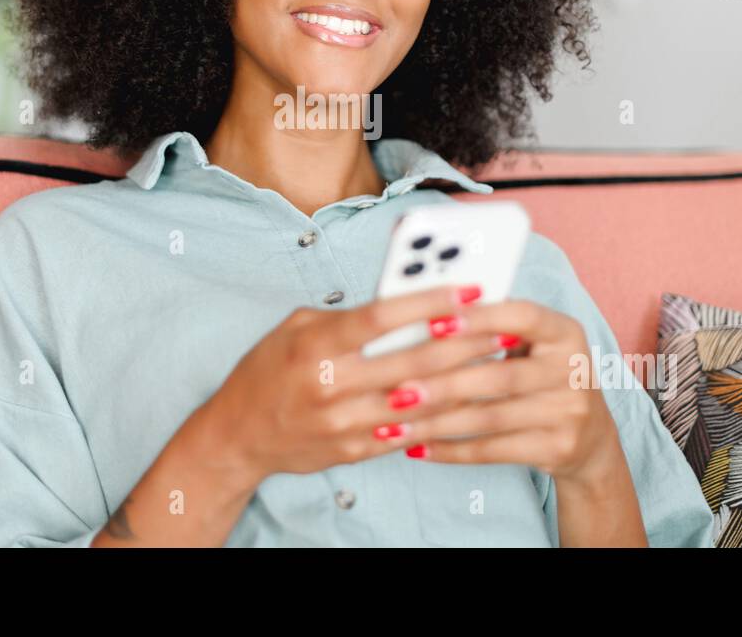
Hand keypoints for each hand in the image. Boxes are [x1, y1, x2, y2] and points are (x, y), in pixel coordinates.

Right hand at [200, 283, 504, 483]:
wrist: (238, 436)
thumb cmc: (269, 371)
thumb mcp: (296, 328)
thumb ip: (347, 316)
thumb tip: (404, 304)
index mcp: (317, 344)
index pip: (382, 317)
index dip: (430, 302)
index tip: (469, 290)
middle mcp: (331, 384)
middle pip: (413, 360)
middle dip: (466, 342)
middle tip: (503, 326)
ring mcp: (344, 422)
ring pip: (421, 402)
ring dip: (466, 381)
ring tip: (499, 362)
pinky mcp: (354, 450)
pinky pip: (410, 433)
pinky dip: (445, 416)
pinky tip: (472, 400)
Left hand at [378, 299, 624, 484]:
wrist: (590, 436)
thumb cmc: (542, 376)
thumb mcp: (533, 344)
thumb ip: (493, 327)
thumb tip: (425, 313)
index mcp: (566, 332)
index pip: (522, 317)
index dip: (479, 318)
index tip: (433, 322)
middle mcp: (574, 371)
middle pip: (500, 376)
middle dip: (444, 383)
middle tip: (398, 389)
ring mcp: (570, 413)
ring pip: (491, 418)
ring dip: (438, 422)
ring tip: (397, 423)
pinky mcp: (558, 449)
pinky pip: (494, 451)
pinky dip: (452, 450)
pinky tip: (420, 447)